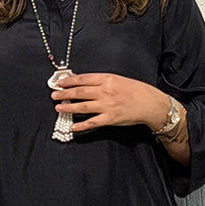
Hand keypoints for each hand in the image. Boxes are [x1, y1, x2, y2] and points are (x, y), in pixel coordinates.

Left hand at [51, 74, 169, 132]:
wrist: (150, 103)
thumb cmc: (136, 90)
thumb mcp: (118, 79)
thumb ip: (102, 81)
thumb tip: (84, 84)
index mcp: (107, 79)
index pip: (83, 79)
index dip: (69, 81)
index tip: (60, 83)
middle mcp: (105, 91)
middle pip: (80, 92)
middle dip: (65, 94)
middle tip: (54, 95)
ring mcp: (107, 106)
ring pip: (83, 107)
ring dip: (69, 107)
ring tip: (58, 107)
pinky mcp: (110, 119)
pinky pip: (92, 123)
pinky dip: (81, 125)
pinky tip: (72, 126)